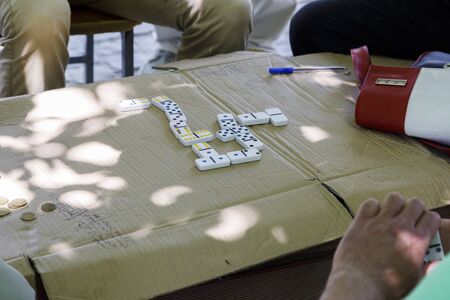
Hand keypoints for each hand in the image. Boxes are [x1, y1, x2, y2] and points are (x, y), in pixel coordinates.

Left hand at [321, 193, 440, 299]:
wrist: (360, 284)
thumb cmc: (386, 286)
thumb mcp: (415, 279)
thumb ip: (426, 266)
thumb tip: (434, 262)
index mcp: (416, 240)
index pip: (432, 217)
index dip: (430, 220)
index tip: (425, 223)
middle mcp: (400, 227)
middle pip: (415, 203)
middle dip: (415, 209)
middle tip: (410, 217)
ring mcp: (379, 222)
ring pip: (394, 198)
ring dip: (395, 204)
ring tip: (392, 214)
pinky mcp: (361, 222)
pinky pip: (370, 203)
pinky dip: (373, 207)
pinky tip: (373, 216)